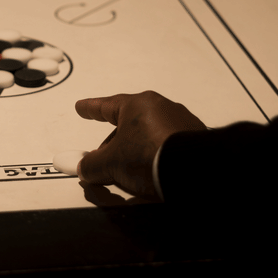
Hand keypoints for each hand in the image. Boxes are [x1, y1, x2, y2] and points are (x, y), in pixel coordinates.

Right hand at [75, 91, 206, 199]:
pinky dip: (157, 156)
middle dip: (114, 144)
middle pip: (128, 125)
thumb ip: (92, 164)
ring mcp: (180, 123)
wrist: (191, 170)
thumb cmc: (147, 156)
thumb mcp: (109, 163)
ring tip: (130, 172)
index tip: (82, 108)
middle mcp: (160, 108)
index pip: (107, 106)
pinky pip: (167, 146)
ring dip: (136, 151)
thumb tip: (85, 168)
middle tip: (104, 160)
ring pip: (149, 136)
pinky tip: (153, 173)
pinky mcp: (195, 140)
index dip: (91, 108)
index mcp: (137, 105)